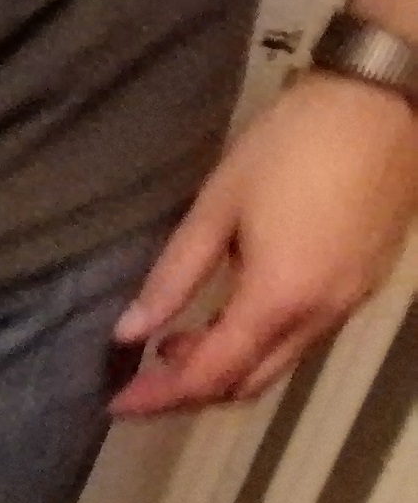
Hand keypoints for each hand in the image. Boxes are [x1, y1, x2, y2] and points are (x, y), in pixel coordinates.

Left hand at [112, 72, 417, 415]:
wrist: (386, 97)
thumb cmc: (294, 144)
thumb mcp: (217, 207)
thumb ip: (172, 277)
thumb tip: (127, 333)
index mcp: (280, 299)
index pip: (210, 376)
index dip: (159, 397)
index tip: (116, 404)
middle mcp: (321, 315)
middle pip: (247, 383)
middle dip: (191, 391)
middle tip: (144, 374)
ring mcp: (351, 302)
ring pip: (278, 364)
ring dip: (226, 366)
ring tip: (178, 339)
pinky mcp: (365, 283)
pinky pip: (305, 337)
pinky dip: (260, 344)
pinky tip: (231, 313)